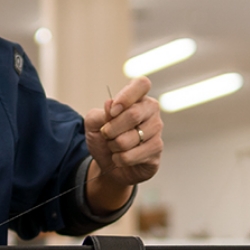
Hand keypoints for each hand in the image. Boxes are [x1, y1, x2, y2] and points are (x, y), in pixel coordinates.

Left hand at [82, 76, 162, 211]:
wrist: (108, 164)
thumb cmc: (103, 139)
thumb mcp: (93, 124)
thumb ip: (99, 114)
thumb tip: (110, 104)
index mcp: (137, 98)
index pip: (142, 84)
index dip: (126, 96)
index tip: (112, 111)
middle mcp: (150, 111)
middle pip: (133, 114)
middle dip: (111, 129)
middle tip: (106, 134)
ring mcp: (156, 130)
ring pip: (133, 138)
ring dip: (114, 146)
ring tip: (115, 147)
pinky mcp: (156, 149)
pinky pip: (133, 155)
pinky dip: (120, 159)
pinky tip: (121, 158)